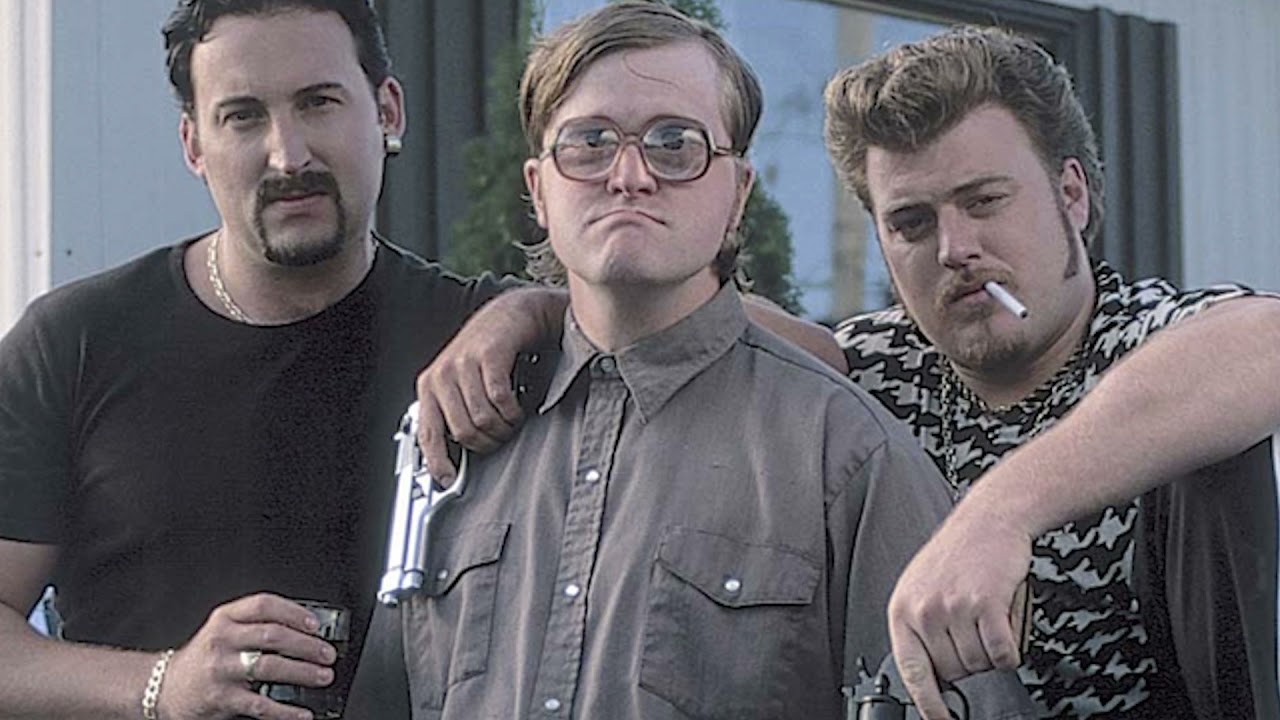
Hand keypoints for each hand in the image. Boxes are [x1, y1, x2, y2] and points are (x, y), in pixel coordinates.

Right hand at [157, 593, 335, 719]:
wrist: (165, 687)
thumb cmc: (204, 657)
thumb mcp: (224, 630)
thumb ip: (256, 625)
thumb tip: (305, 632)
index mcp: (225, 618)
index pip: (264, 605)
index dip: (294, 612)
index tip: (315, 624)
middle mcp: (222, 640)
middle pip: (273, 636)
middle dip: (307, 645)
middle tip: (327, 653)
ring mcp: (221, 669)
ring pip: (269, 666)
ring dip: (302, 672)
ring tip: (322, 676)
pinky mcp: (221, 698)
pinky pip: (260, 704)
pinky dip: (285, 710)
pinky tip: (301, 712)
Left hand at [415, 288, 564, 482]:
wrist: (511, 315)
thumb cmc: (488, 351)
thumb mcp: (461, 383)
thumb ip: (455, 413)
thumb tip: (454, 455)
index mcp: (430, 386)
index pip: (428, 434)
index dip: (438, 462)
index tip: (449, 480)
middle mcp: (442, 375)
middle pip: (463, 432)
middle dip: (488, 442)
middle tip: (501, 436)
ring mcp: (464, 364)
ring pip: (483, 419)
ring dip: (504, 427)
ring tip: (511, 420)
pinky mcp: (488, 355)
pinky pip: (499, 399)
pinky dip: (512, 410)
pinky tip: (517, 407)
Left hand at [887, 506, 1031, 719]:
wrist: (989, 518)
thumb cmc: (958, 553)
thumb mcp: (921, 588)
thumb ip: (921, 628)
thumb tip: (931, 676)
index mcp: (902, 610)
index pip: (911, 671)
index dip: (928, 704)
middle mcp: (924, 611)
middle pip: (953, 673)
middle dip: (970, 662)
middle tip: (976, 632)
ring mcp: (953, 608)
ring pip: (979, 665)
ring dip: (991, 651)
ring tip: (988, 619)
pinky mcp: (985, 605)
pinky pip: (1002, 654)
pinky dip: (1010, 649)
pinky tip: (1005, 625)